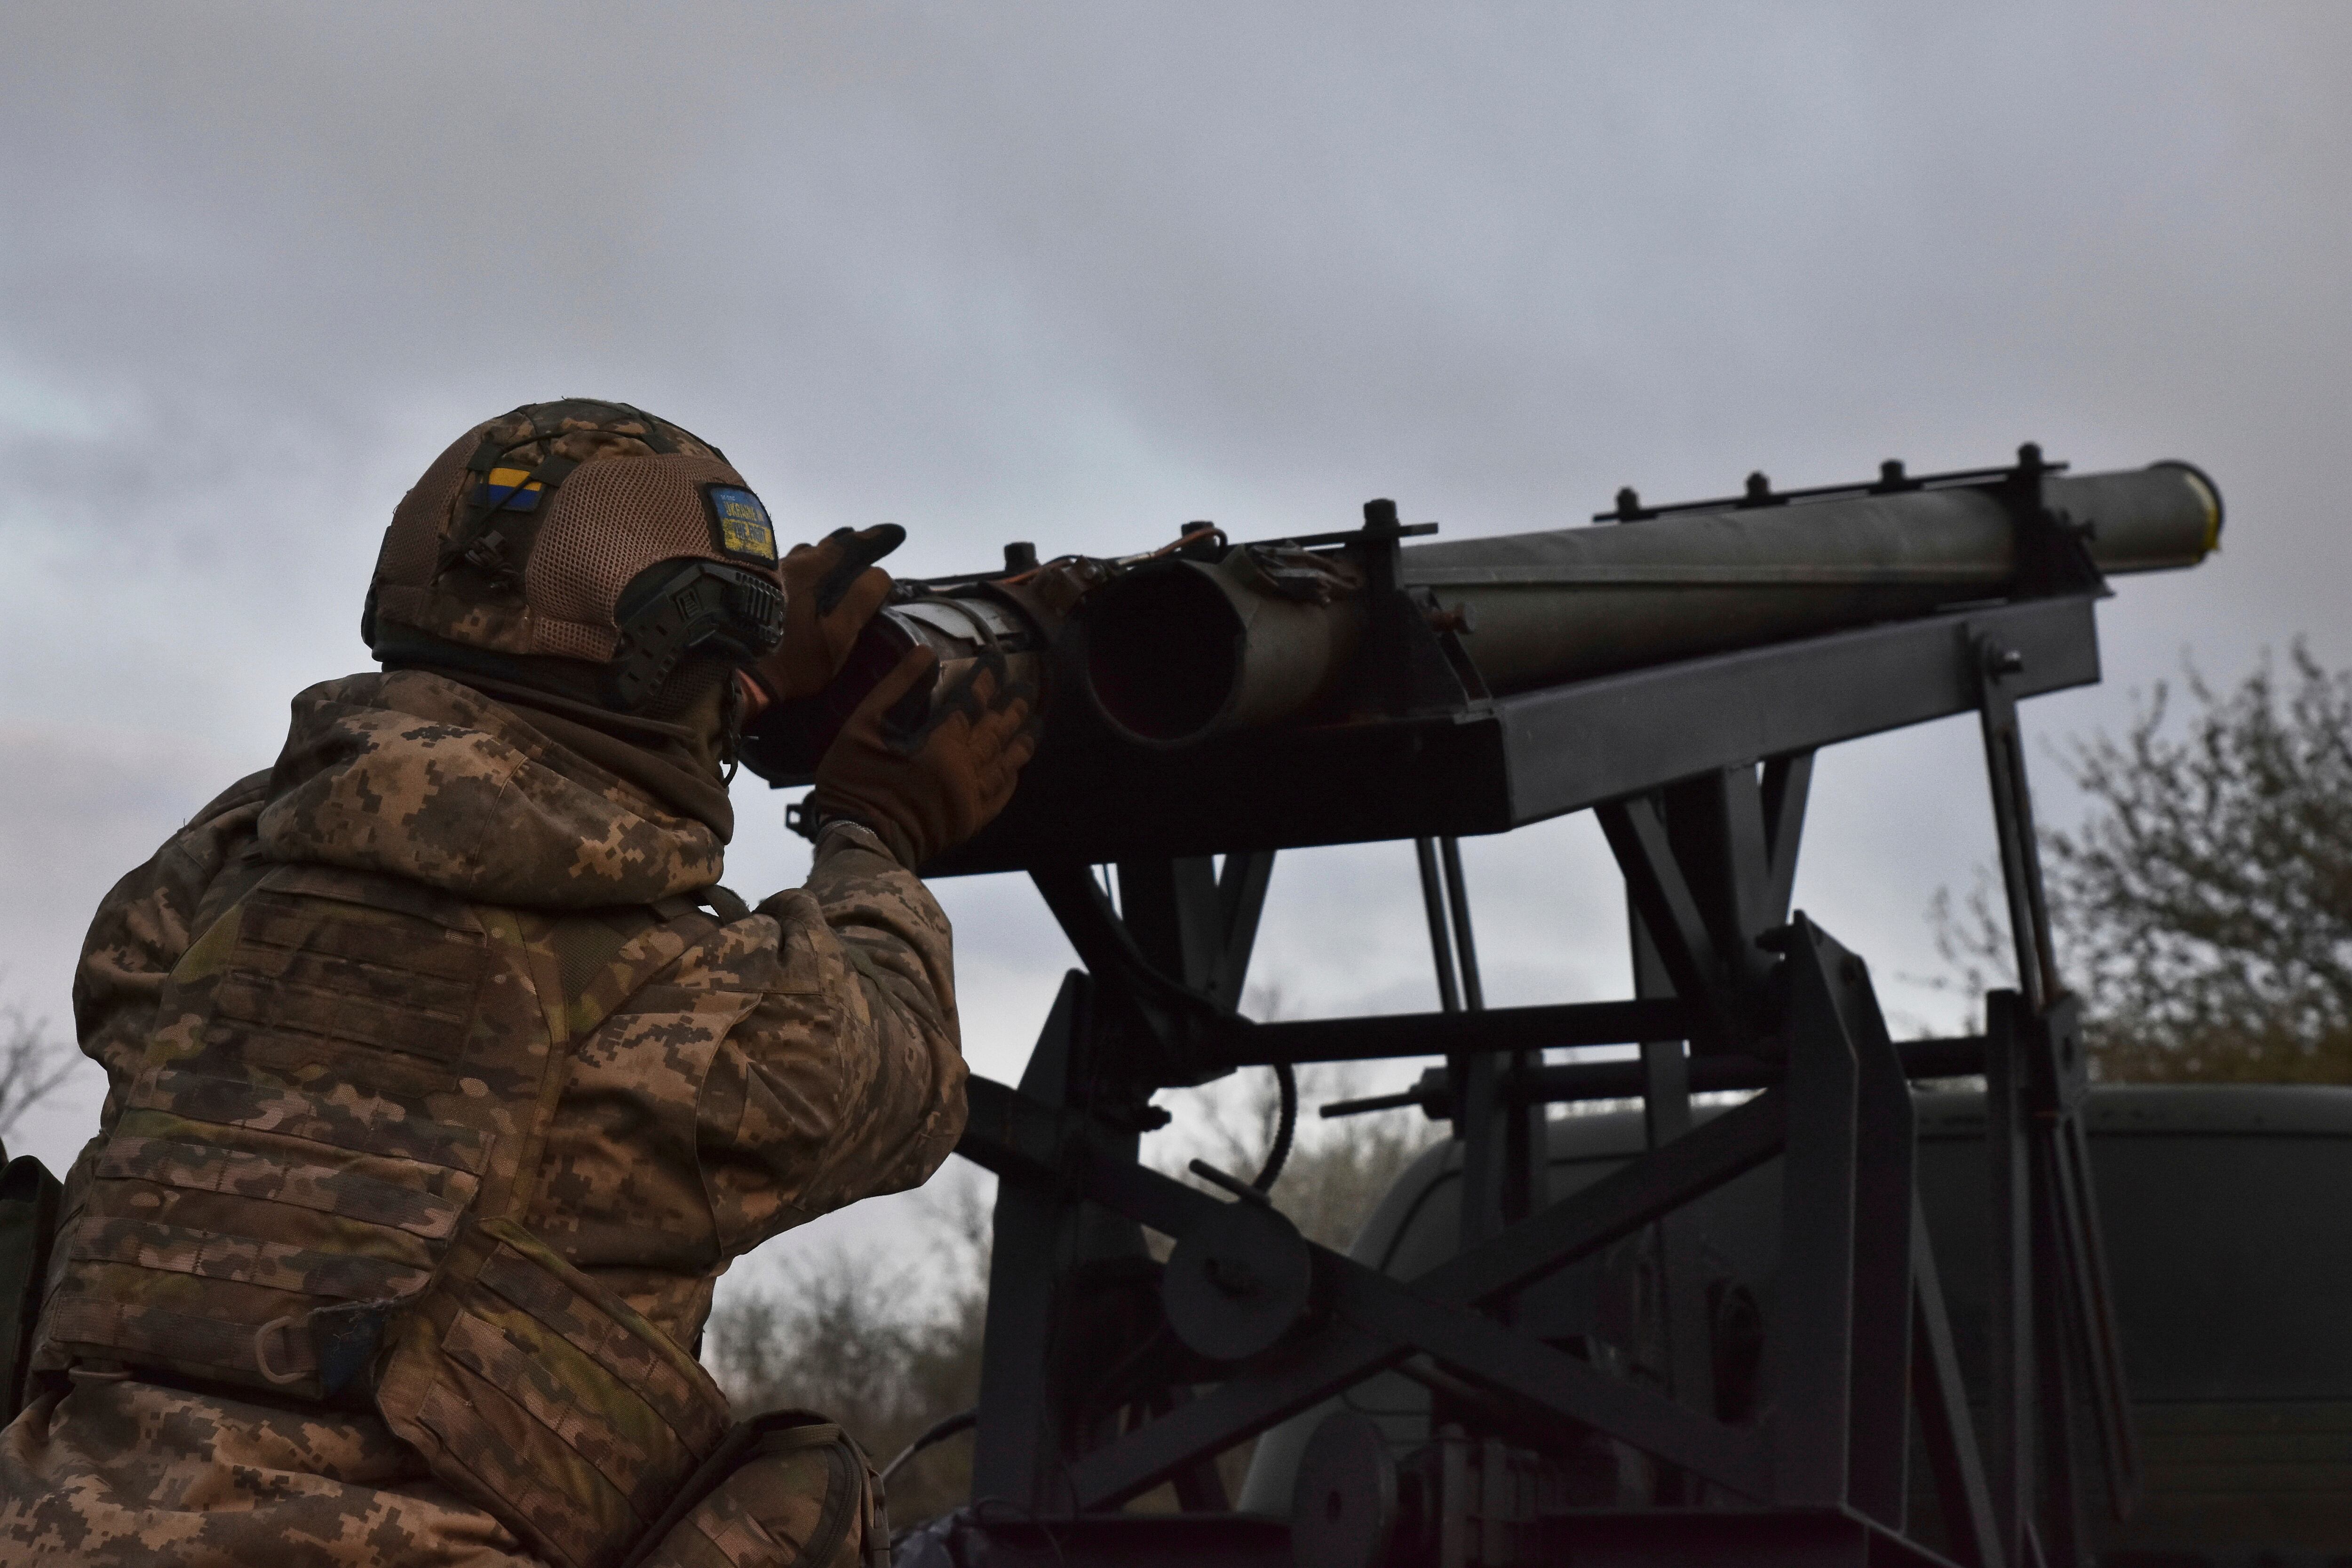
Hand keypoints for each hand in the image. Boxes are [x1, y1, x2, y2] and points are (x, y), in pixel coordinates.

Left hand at [743, 524, 904, 708]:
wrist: (727, 671)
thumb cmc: (788, 659)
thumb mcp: (835, 636)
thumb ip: (860, 601)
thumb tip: (879, 573)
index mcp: (810, 571)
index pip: (850, 545)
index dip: (875, 538)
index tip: (896, 532)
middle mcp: (786, 563)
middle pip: (823, 547)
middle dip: (849, 545)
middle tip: (867, 545)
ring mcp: (765, 574)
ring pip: (801, 557)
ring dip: (823, 557)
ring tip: (836, 563)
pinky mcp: (750, 589)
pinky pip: (786, 571)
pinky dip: (804, 572)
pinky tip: (803, 584)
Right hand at [810, 644, 1037, 867]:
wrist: (859, 842)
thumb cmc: (854, 782)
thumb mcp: (863, 727)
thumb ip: (897, 689)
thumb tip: (926, 654)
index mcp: (942, 745)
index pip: (972, 703)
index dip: (984, 680)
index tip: (995, 661)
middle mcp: (965, 770)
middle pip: (995, 732)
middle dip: (1010, 708)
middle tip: (1026, 688)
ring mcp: (970, 798)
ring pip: (1005, 763)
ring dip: (1019, 741)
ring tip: (1034, 724)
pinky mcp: (968, 823)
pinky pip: (999, 798)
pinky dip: (1010, 780)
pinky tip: (1016, 770)